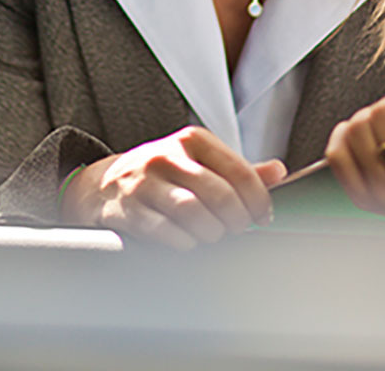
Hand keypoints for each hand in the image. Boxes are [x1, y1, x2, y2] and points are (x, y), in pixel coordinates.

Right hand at [59, 126, 286, 248]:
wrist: (105, 182)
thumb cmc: (163, 173)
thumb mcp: (200, 161)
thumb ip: (239, 169)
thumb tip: (279, 172)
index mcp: (193, 140)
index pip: (238, 170)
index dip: (258, 200)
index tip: (263, 217)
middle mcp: (168, 156)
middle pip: (219, 194)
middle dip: (236, 221)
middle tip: (237, 229)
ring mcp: (145, 182)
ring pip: (193, 213)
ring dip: (211, 233)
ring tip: (212, 235)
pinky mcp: (129, 209)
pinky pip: (166, 232)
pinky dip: (184, 243)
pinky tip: (187, 241)